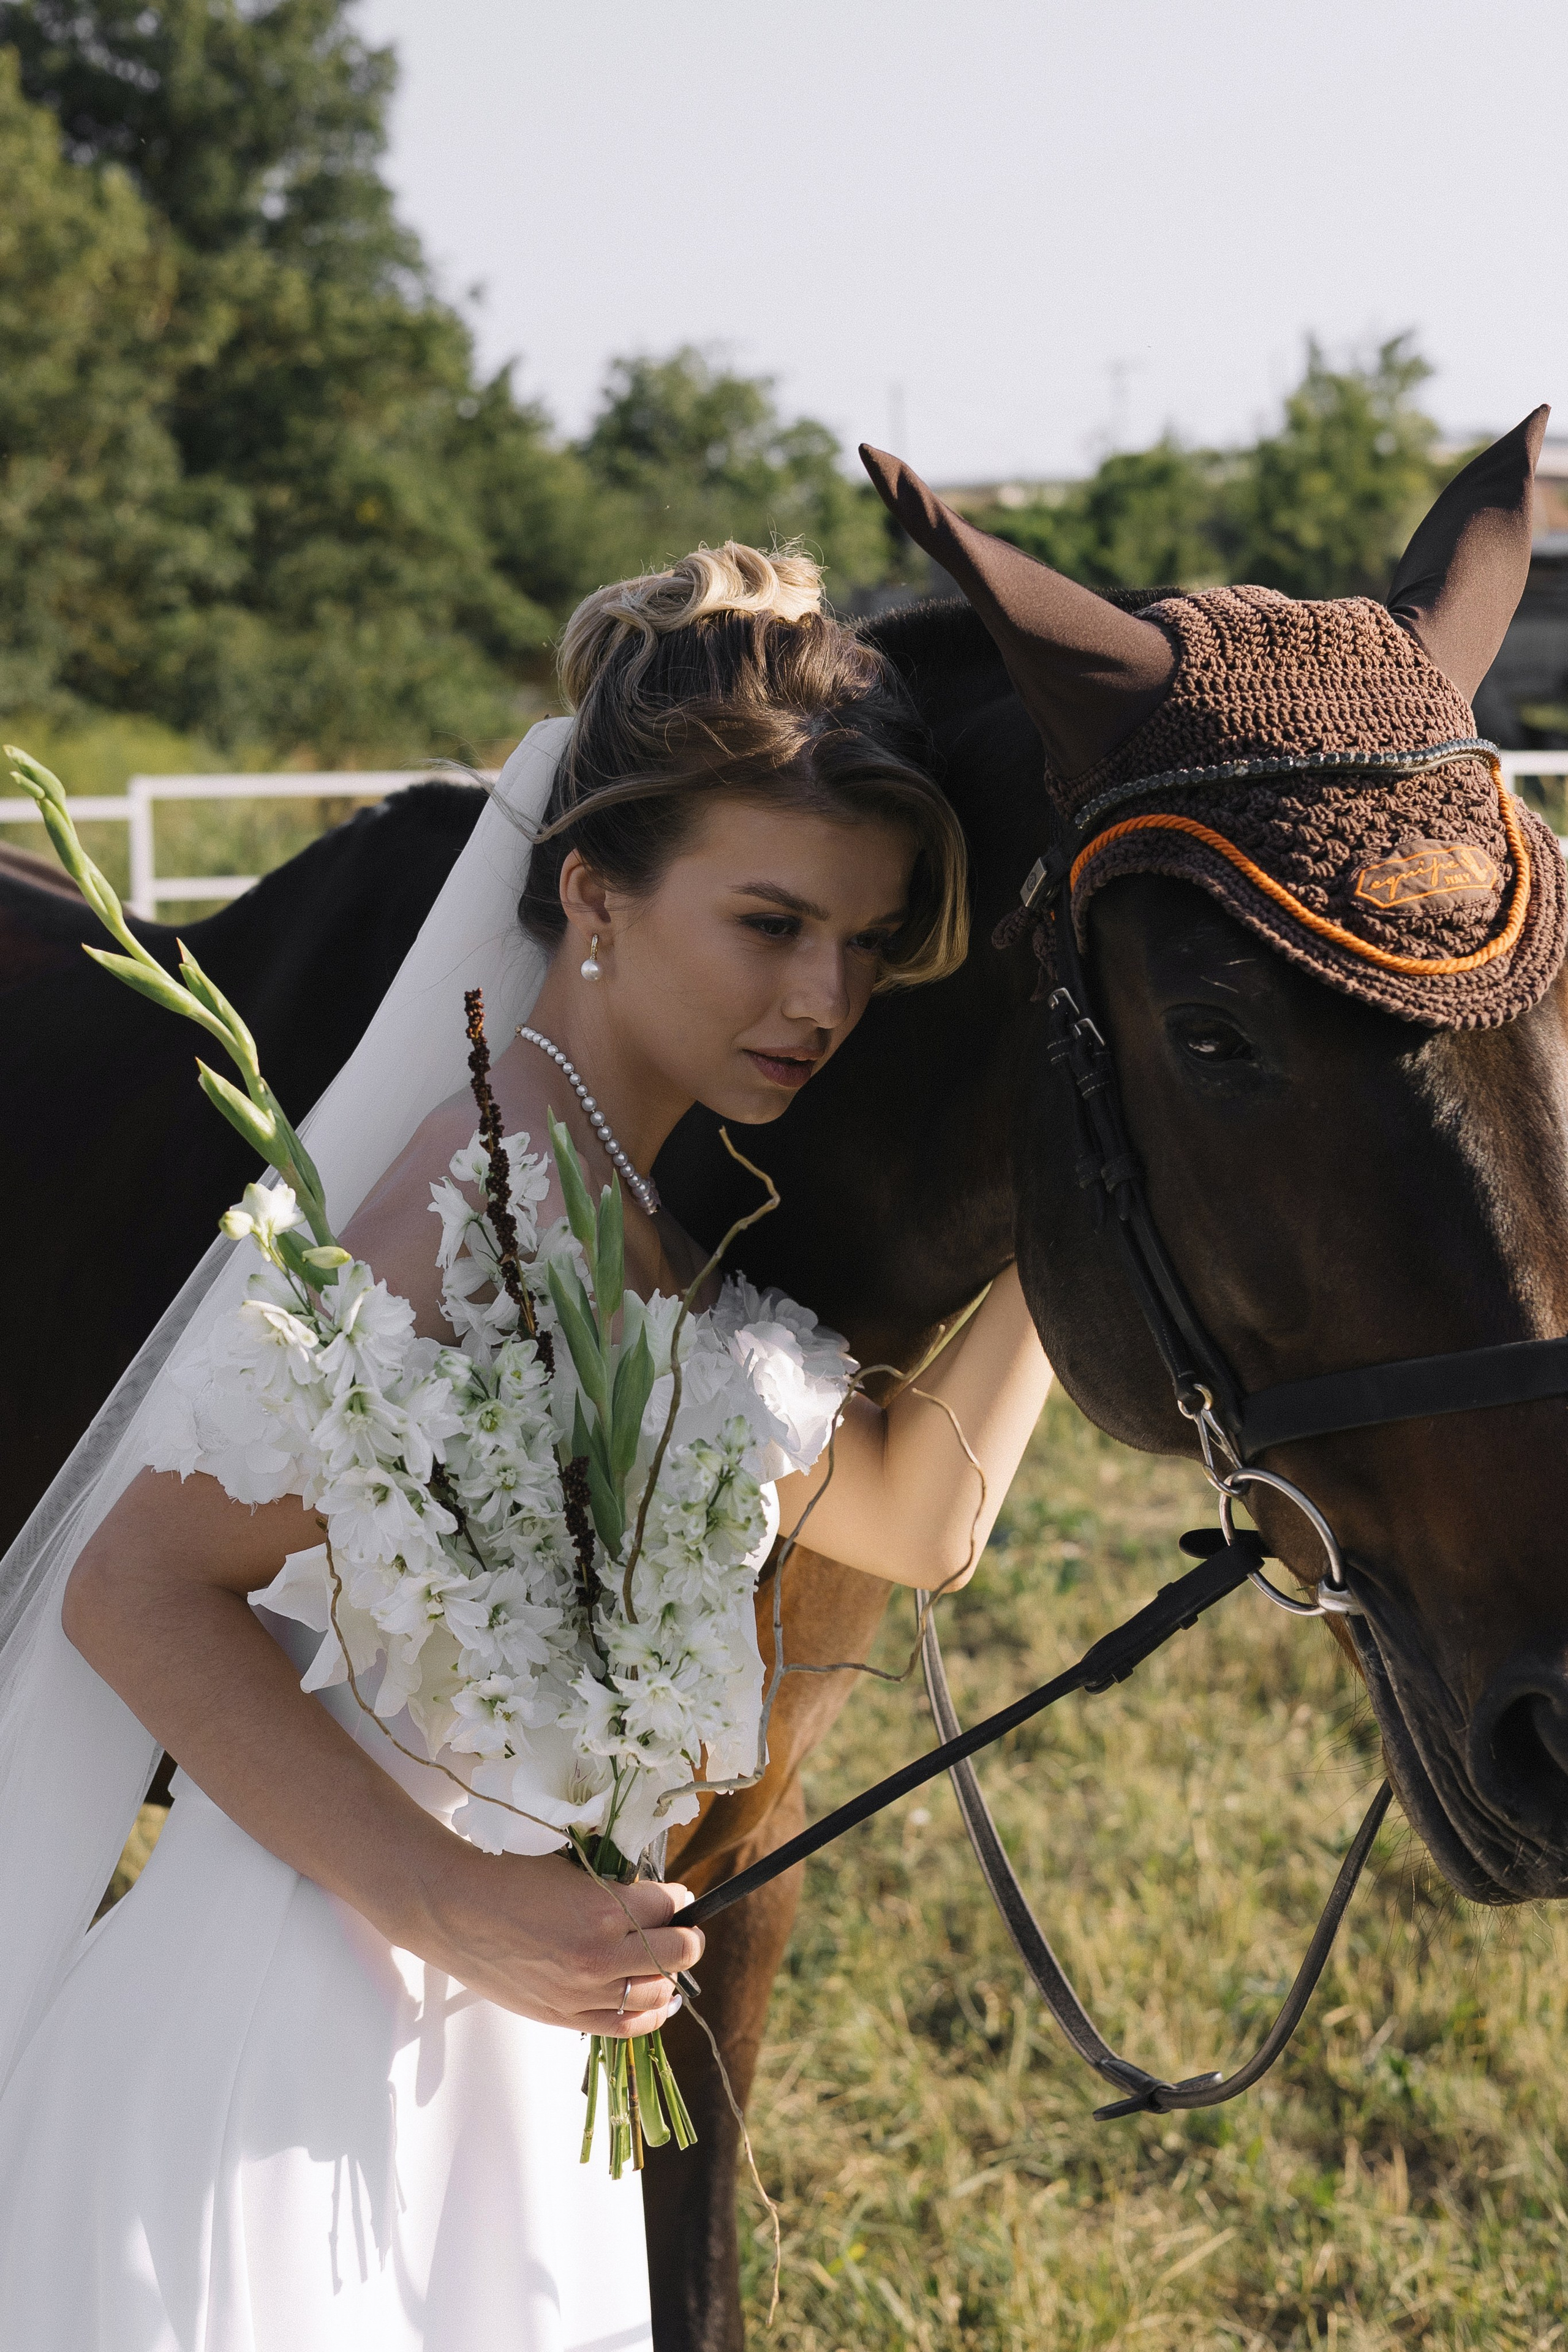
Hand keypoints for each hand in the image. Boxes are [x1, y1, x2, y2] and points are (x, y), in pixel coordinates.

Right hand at [412, 1843, 704, 2036]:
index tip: (679, 1900)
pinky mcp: (563, 2016)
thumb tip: (655, 1902)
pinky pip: (624, 2026)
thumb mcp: (571, 1870)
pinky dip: (648, 2015)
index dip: (680, 1900)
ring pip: (656, 1993)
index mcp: (604, 1908)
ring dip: (669, 1977)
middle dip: (687, 1938)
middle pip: (676, 1952)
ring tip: (669, 1966)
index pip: (670, 1906)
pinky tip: (657, 2003)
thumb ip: (613, 1889)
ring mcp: (583, 1992)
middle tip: (685, 1931)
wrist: (455, 1910)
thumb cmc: (509, 1878)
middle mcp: (600, 1954)